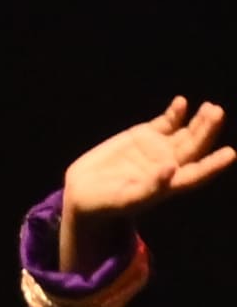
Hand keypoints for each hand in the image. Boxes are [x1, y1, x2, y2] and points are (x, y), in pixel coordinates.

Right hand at [60, 98, 231, 271]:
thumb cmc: (107, 203)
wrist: (84, 191)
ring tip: (209, 108)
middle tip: (216, 114)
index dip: (214, 164)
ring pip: (186, 131)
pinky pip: (166, 121)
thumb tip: (171, 168)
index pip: (198, 173)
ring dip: (199, 120)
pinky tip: (181, 103)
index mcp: (171, 184)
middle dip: (207, 131)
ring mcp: (160, 148)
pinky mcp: (145, 135)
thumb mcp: (127, 200)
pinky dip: (175, 112)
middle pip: (195, 146)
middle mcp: (172, 164)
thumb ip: (151, 187)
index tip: (229, 153)